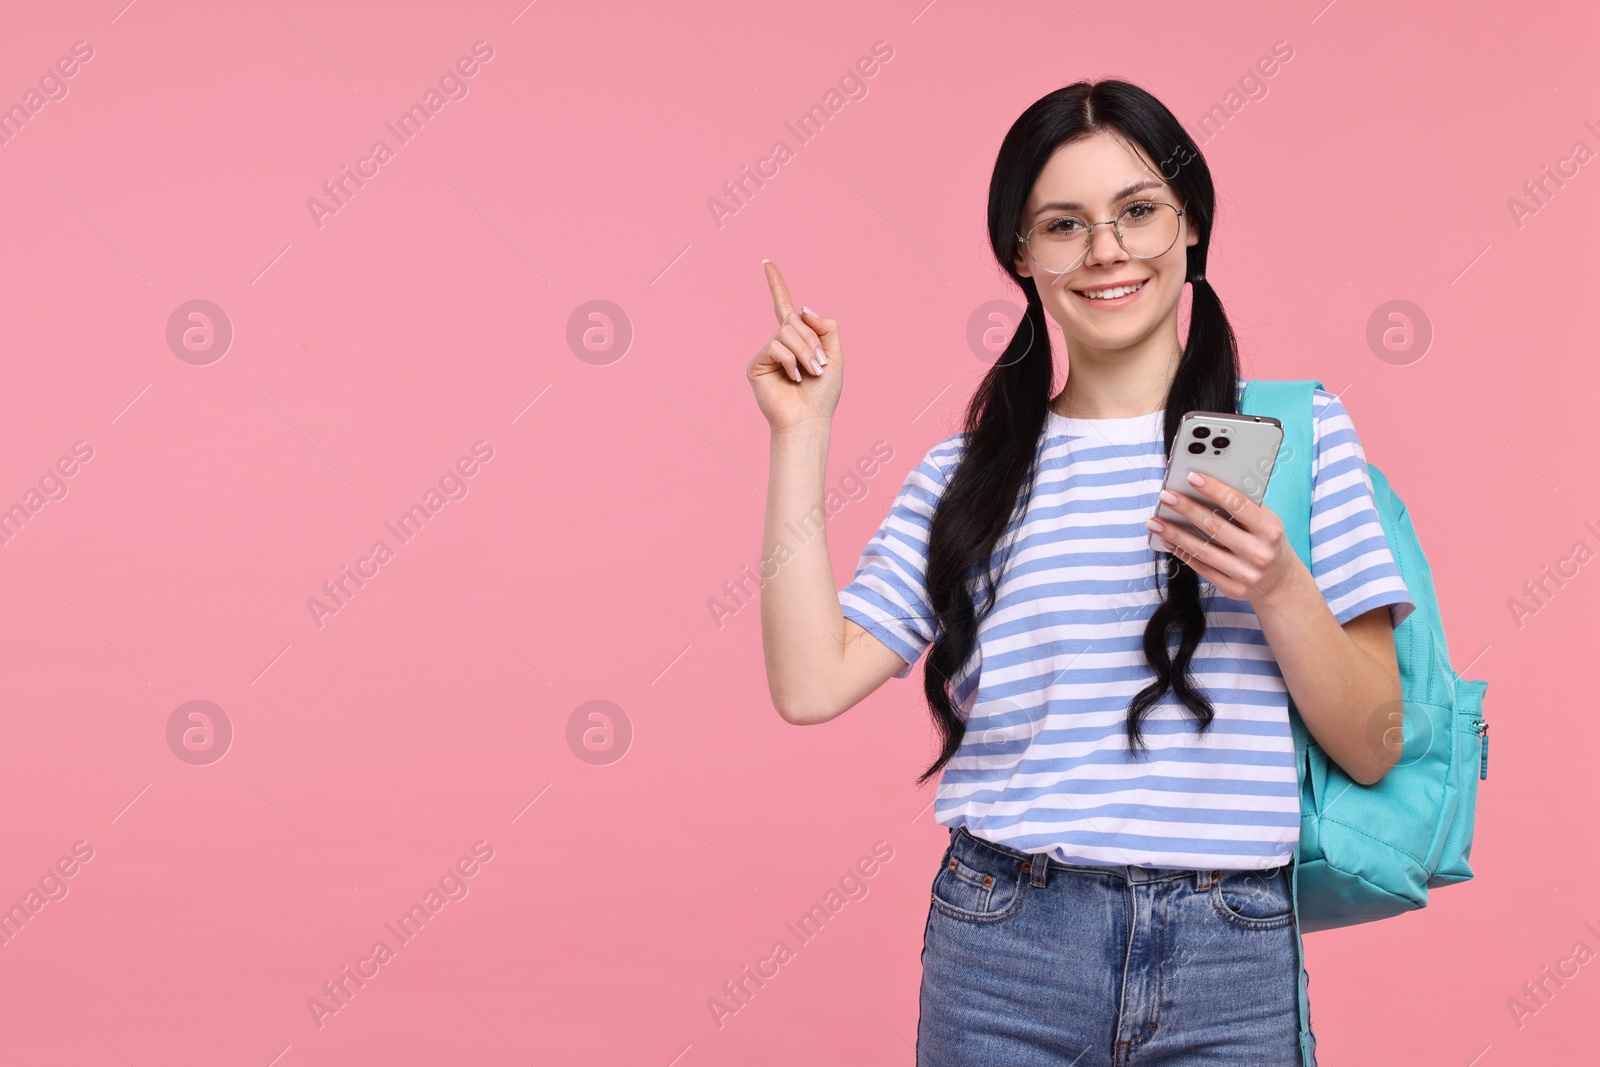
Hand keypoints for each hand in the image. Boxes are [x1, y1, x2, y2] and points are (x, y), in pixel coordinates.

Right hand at [747, 261, 841, 433]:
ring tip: (810, 373)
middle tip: (820, 366)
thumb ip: (826, 327)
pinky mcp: (756, 364)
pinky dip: (790, 360)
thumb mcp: (835, 355)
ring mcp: (767, 353)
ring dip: (804, 351)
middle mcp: (779, 343)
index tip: (766, 263)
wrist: (809, 420)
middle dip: (811, 340)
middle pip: (794, 320)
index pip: (785, 307)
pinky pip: (776, 346)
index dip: (776, 285)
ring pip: (786, 332)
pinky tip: (794, 377)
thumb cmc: (823, 394)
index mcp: (797, 340)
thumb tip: (803, 308)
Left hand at [1144, 471, 1304, 605]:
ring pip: (1202, 550)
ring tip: (1155, 521)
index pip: (1238, 504)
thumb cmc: (1267, 542)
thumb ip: (1242, 506)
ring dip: (1174, 534)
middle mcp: (1259, 553)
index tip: (1191, 477)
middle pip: (1214, 527)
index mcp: (1270, 530)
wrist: (1281, 582)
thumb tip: (1204, 485)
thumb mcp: (1266, 522)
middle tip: (1165, 496)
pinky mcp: (1232, 589)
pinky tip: (1167, 541)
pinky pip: (1201, 568)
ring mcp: (1245, 574)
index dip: (1213, 489)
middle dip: (1186, 509)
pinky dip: (1181, 553)